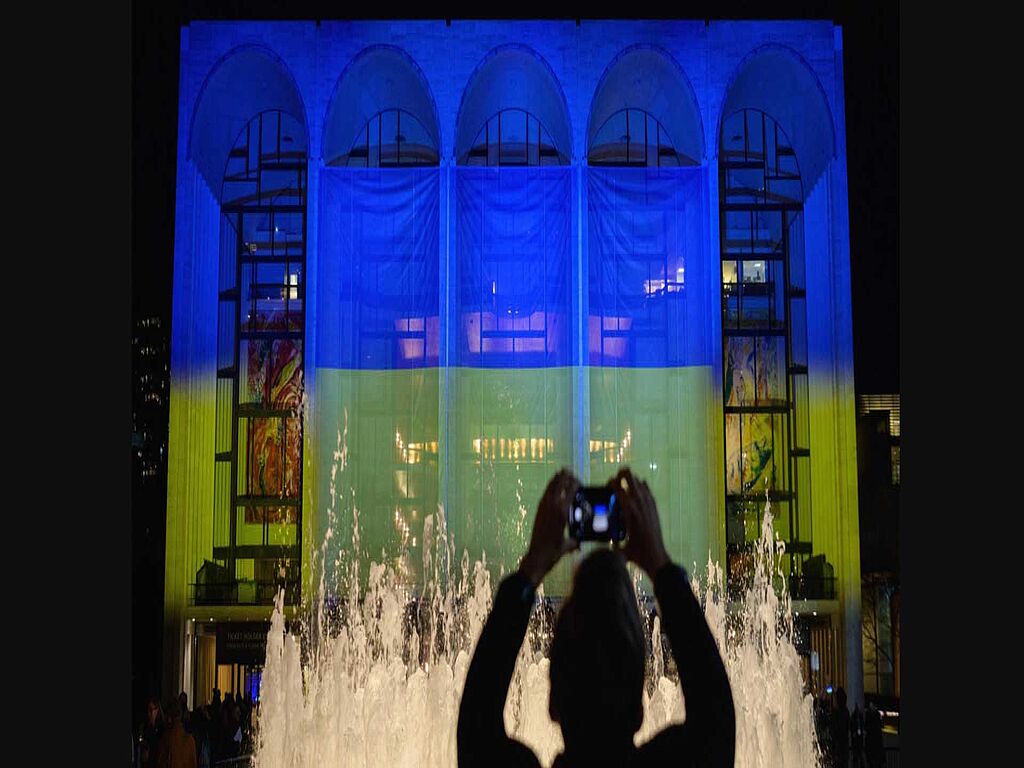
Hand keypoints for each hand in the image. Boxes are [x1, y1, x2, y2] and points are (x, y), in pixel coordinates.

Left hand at [519, 468, 579, 586]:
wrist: (536, 556)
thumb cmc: (554, 552)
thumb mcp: (568, 545)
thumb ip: (575, 542)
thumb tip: (580, 544)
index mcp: (562, 512)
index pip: (570, 491)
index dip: (575, 484)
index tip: (579, 481)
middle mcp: (553, 506)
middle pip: (559, 485)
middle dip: (565, 477)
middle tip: (570, 471)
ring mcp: (544, 507)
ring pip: (551, 487)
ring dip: (556, 479)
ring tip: (561, 472)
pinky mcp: (539, 510)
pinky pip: (546, 494)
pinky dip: (550, 487)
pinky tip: (552, 485)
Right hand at [610, 467, 669, 577]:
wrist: (656, 556)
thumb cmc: (636, 553)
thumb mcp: (618, 546)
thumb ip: (608, 541)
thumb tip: (599, 539)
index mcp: (628, 510)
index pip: (618, 487)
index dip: (611, 483)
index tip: (608, 486)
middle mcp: (639, 503)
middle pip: (629, 477)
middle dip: (621, 474)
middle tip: (616, 480)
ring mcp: (648, 504)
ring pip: (639, 482)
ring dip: (631, 481)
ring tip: (625, 485)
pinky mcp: (654, 507)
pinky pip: (648, 490)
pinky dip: (642, 487)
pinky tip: (638, 488)